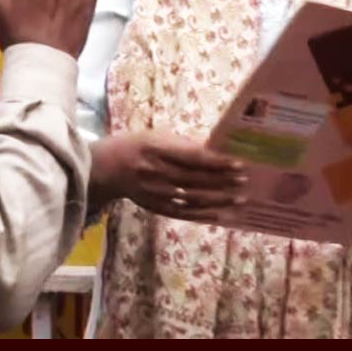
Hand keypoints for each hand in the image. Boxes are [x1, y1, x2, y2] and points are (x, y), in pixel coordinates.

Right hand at [92, 130, 247, 219]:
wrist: (108, 168)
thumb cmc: (138, 146)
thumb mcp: (157, 136)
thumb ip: (184, 144)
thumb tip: (215, 151)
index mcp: (157, 150)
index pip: (193, 157)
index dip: (217, 162)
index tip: (238, 164)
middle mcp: (156, 173)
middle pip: (196, 179)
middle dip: (223, 181)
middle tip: (244, 180)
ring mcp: (156, 193)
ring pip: (192, 198)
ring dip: (218, 199)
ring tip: (239, 198)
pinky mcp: (156, 207)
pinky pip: (183, 213)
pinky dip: (203, 214)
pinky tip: (220, 214)